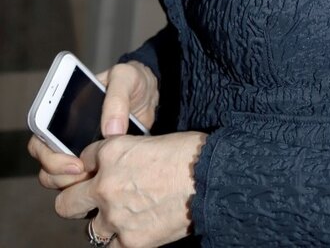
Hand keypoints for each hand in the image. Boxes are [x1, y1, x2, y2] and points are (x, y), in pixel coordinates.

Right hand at [27, 61, 158, 190]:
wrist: (149, 94)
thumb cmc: (131, 81)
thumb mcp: (125, 77)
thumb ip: (117, 98)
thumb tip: (111, 131)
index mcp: (65, 110)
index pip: (40, 135)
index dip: (49, 153)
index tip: (75, 160)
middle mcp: (67, 133)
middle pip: (46, 163)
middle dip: (60, 174)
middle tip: (85, 172)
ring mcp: (80, 150)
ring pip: (59, 178)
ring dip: (71, 185)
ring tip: (95, 179)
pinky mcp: (95, 163)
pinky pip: (82, 184)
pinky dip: (88, 190)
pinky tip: (105, 185)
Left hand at [54, 131, 205, 247]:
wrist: (212, 178)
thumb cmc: (190, 154)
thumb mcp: (150, 142)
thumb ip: (126, 154)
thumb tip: (121, 165)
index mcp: (111, 152)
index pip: (84, 160)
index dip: (94, 165)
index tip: (101, 170)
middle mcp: (105, 185)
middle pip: (67, 202)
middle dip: (76, 201)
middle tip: (91, 201)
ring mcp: (115, 217)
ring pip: (90, 230)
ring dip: (103, 223)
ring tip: (123, 217)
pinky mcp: (131, 242)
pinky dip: (121, 241)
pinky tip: (136, 230)